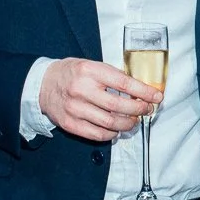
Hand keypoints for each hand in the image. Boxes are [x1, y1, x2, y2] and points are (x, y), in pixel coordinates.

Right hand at [39, 57, 160, 141]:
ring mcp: (74, 109)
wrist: (42, 84)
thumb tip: (141, 89)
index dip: (144, 92)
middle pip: (119, 106)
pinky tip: (117, 129)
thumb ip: (113, 76)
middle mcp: (81, 90)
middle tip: (147, 109)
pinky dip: (112, 134)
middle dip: (139, 110)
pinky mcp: (70, 124)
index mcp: (89, 71)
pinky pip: (98, 134)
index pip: (124, 83)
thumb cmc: (72, 74)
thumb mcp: (91, 65)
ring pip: (110, 123)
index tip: (157, 96)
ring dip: (128, 124)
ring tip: (133, 120)